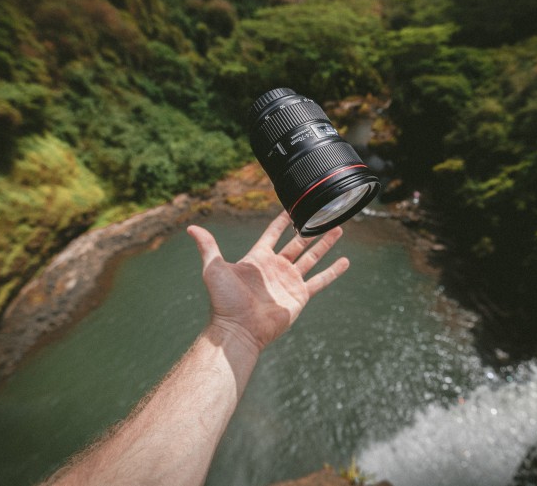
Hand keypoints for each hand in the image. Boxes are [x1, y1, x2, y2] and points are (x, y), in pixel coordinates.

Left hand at [186, 211, 348, 354]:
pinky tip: (345, 261)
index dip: (281, 221)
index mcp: (258, 259)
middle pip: (296, 244)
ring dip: (324, 244)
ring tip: (337, 229)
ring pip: (311, 257)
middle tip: (322, 215)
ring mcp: (289, 281)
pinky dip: (333, 271)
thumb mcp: (214, 269)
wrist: (239, 329)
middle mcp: (275, 268)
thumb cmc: (224, 301)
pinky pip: (320, 280)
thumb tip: (191, 228)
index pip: (273, 234)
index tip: (291, 207)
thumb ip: (208, 247)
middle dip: (309, 230)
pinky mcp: (300, 296)